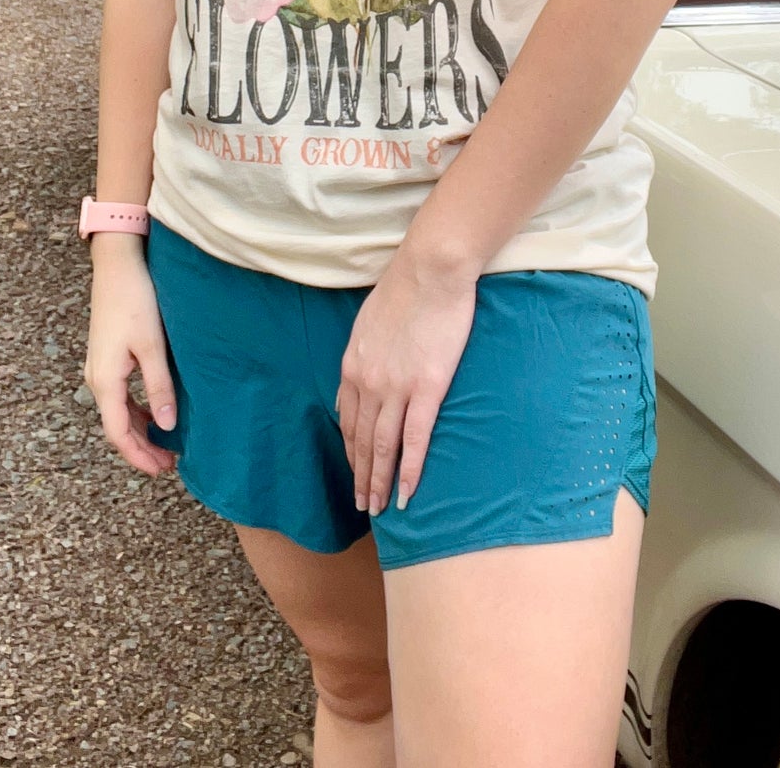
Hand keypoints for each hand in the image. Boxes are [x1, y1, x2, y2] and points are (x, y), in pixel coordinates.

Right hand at [83, 237, 178, 478]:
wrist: (117, 264)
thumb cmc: (135, 300)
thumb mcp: (152, 346)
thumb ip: (159, 387)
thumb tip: (167, 427)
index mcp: (105, 380)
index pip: (118, 433)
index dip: (139, 456)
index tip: (162, 470)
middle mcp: (96, 379)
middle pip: (117, 426)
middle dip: (141, 448)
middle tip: (170, 463)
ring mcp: (99, 368)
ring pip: (118, 412)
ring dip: (140, 430)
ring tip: (166, 444)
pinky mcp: (106, 357)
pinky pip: (118, 395)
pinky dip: (136, 411)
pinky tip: (155, 413)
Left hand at [337, 249, 476, 514]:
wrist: (431, 270)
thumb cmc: (404, 289)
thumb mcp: (366, 324)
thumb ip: (359, 357)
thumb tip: (352, 385)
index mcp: (353, 367)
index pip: (348, 422)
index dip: (352, 453)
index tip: (356, 474)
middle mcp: (368, 383)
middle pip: (361, 441)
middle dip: (361, 477)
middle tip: (363, 507)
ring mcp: (396, 388)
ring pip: (383, 447)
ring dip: (380, 483)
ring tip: (380, 509)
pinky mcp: (427, 388)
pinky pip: (415, 439)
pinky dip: (409, 471)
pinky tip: (406, 493)